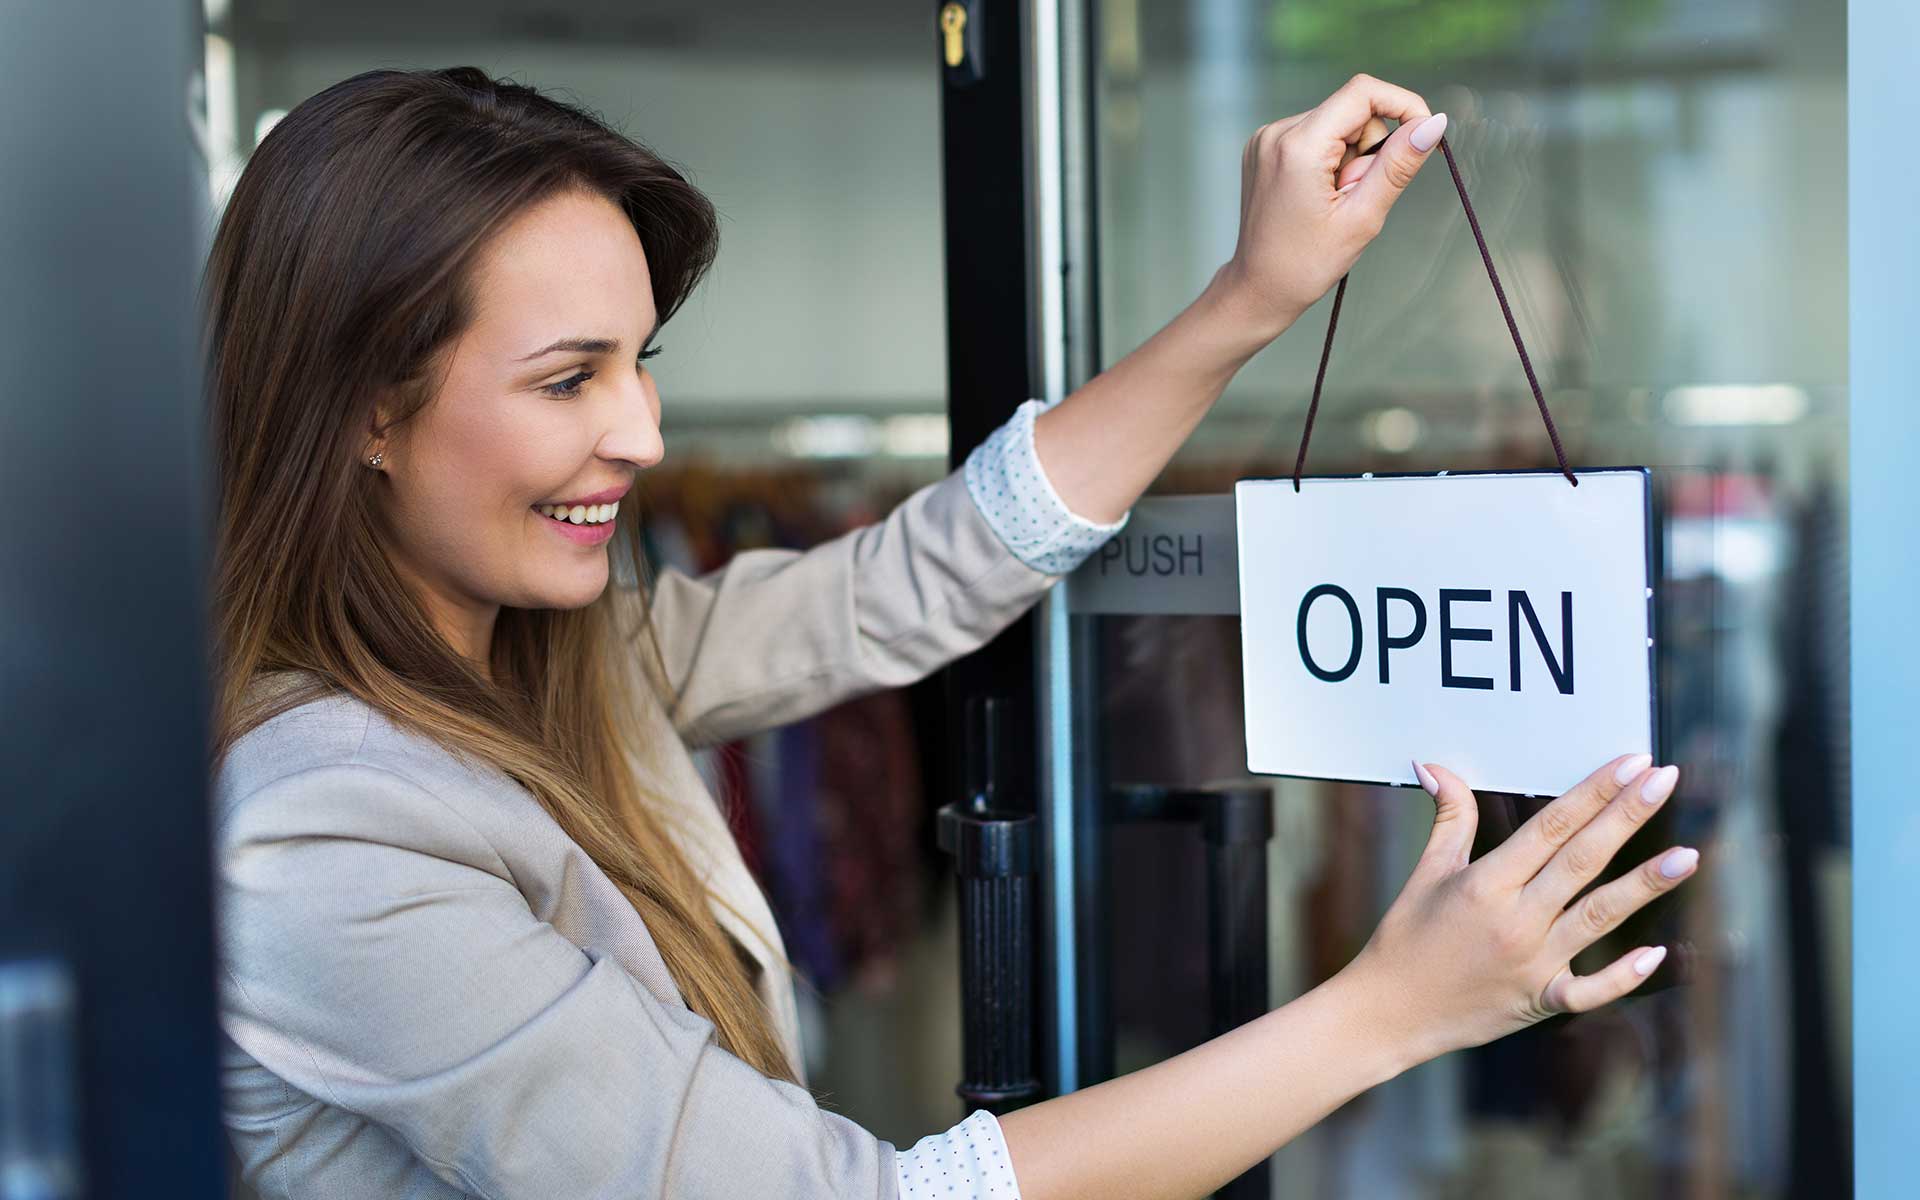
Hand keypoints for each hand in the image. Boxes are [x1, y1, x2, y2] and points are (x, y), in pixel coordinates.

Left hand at [1214, 73, 1448, 332]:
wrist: (1259, 288)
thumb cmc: (1306, 264)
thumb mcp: (1363, 217)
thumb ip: (1398, 165)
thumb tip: (1434, 123)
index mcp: (1299, 146)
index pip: (1363, 92)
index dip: (1402, 105)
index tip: (1421, 136)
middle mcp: (1277, 132)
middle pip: (1351, 110)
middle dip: (1368, 149)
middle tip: (1354, 196)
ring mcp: (1266, 138)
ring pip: (1336, 124)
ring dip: (1349, 158)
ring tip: (1332, 201)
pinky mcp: (1265, 147)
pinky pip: (1316, 135)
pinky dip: (1329, 160)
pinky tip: (1317, 195)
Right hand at [1343, 754, 1699, 1065]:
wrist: (1389, 1013)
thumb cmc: (1405, 938)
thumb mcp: (1426, 873)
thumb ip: (1447, 818)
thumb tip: (1434, 765)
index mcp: (1485, 884)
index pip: (1550, 826)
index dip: (1593, 791)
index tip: (1630, 762)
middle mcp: (1515, 920)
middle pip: (1582, 859)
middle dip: (1626, 816)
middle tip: (1664, 779)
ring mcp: (1532, 962)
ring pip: (1600, 916)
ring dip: (1645, 885)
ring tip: (1687, 856)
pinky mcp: (1540, 1001)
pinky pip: (1589, 989)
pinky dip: (1623, 975)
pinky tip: (1658, 952)